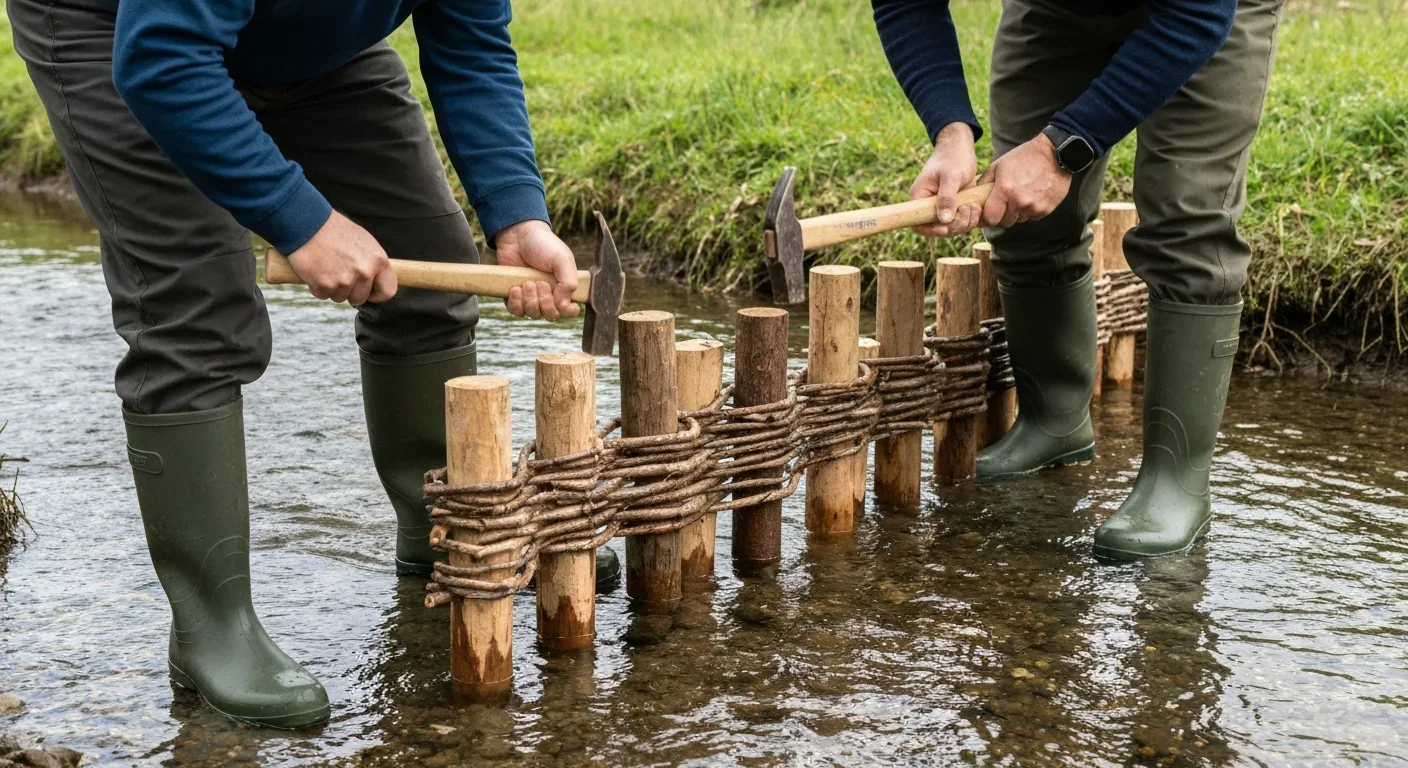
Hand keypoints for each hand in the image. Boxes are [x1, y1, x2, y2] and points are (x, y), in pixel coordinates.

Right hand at [286, 210, 396, 304]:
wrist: (307, 223)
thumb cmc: (334, 230)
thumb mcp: (364, 242)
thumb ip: (372, 263)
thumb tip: (375, 279)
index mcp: (378, 261)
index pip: (388, 291)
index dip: (377, 293)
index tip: (369, 292)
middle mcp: (364, 272)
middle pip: (360, 298)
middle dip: (350, 291)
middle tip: (339, 273)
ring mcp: (344, 281)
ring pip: (340, 298)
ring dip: (332, 288)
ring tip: (327, 267)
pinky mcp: (324, 285)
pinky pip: (322, 295)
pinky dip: (317, 286)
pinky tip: (316, 270)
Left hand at [494, 220, 579, 319]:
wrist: (518, 236)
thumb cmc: (543, 245)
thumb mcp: (562, 259)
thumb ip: (569, 282)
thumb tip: (565, 305)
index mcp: (564, 287)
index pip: (569, 310)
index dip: (567, 311)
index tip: (563, 304)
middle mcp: (549, 295)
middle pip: (550, 315)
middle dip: (545, 301)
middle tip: (540, 283)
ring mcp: (531, 297)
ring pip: (533, 314)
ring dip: (530, 300)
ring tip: (527, 282)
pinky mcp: (514, 297)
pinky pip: (516, 311)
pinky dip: (516, 303)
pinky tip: (515, 288)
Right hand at [910, 122, 980, 237]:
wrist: (960, 147)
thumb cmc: (953, 157)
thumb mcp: (951, 176)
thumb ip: (946, 198)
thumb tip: (943, 220)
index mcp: (919, 197)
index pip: (919, 224)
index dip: (932, 230)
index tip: (949, 226)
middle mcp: (927, 205)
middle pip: (937, 228)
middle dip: (955, 225)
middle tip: (970, 211)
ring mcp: (940, 206)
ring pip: (950, 227)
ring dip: (964, 222)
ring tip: (975, 208)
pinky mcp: (952, 206)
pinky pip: (958, 221)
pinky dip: (968, 219)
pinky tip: (977, 208)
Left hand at [977, 133, 1072, 229]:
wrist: (1055, 153)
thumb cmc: (1024, 157)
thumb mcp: (999, 165)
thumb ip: (984, 182)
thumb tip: (974, 196)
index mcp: (1005, 191)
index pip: (990, 219)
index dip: (986, 219)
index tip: (986, 215)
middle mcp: (1019, 202)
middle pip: (1004, 222)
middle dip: (1001, 216)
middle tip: (1003, 204)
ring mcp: (1034, 207)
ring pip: (1019, 220)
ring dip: (1016, 212)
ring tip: (1020, 195)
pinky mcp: (1046, 209)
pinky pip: (1032, 216)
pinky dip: (1029, 210)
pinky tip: (1032, 195)